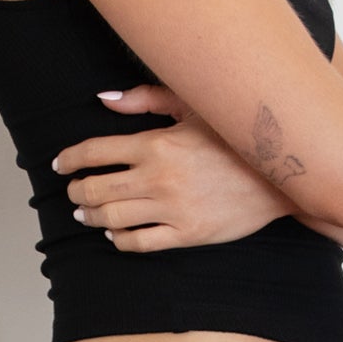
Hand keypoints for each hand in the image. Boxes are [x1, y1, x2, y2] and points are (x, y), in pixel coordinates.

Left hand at [54, 83, 289, 249]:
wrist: (282, 174)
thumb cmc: (236, 137)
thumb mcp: (194, 105)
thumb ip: (146, 99)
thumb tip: (104, 99)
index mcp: (156, 143)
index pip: (95, 152)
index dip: (69, 158)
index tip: (60, 163)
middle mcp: (159, 178)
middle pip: (96, 188)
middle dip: (76, 191)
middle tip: (73, 191)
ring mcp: (172, 209)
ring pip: (112, 218)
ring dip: (91, 217)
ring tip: (85, 213)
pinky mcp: (187, 234)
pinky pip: (140, 243)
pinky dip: (119, 240)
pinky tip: (114, 234)